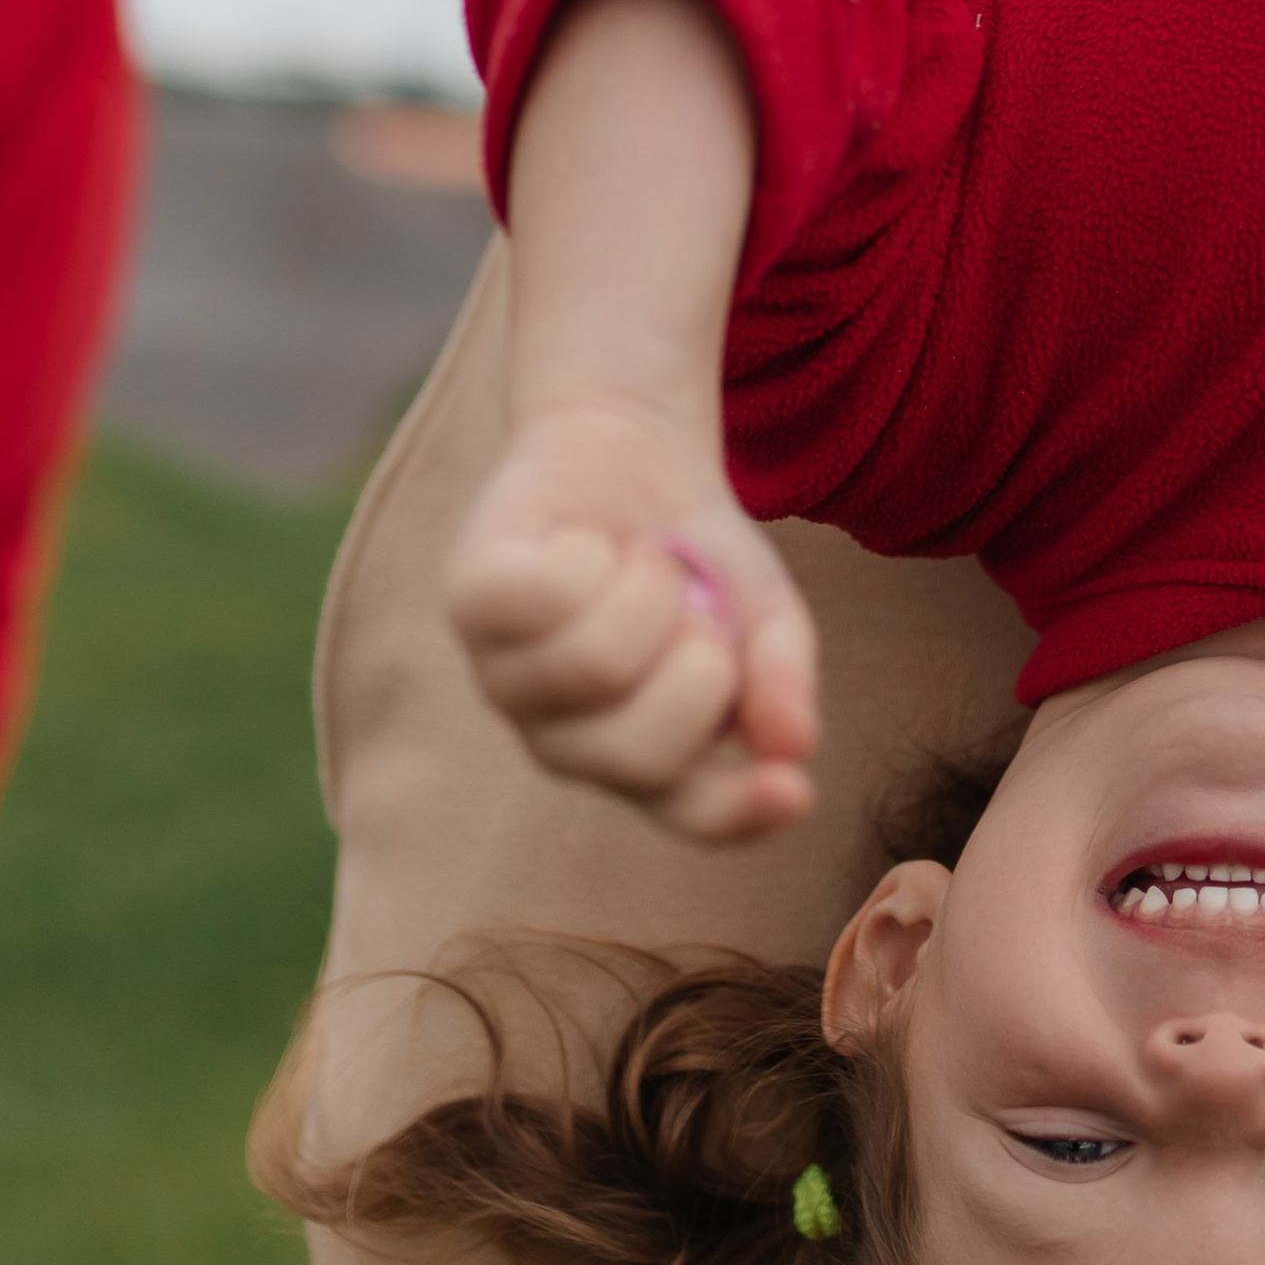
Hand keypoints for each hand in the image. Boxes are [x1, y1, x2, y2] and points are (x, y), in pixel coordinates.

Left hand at [449, 398, 818, 840]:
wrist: (630, 450)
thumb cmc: (693, 552)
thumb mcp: (759, 608)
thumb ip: (779, 674)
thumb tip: (795, 744)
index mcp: (647, 755)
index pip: (691, 812)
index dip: (739, 813)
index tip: (795, 791)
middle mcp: (565, 740)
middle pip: (638, 755)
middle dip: (702, 668)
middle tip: (703, 612)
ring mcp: (508, 680)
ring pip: (592, 667)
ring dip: (649, 591)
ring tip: (646, 565)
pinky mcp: (469, 608)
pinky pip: (542, 597)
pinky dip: (588, 553)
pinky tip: (582, 545)